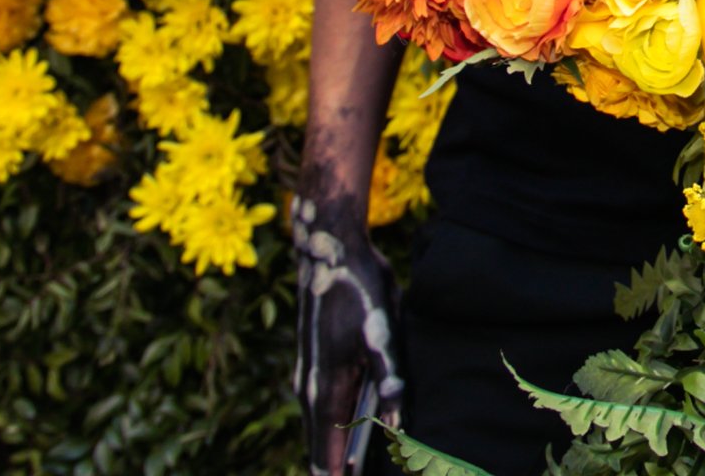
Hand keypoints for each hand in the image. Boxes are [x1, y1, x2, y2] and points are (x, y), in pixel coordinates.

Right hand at [293, 193, 400, 475]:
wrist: (328, 251)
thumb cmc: (358, 291)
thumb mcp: (382, 333)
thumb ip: (388, 379)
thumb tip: (395, 425)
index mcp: (324, 392)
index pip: (327, 458)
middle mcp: (310, 393)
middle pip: (323, 452)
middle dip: (342, 471)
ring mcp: (309, 381)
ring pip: (324, 433)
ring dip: (343, 453)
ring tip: (367, 469)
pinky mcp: (315, 368)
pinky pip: (326, 413)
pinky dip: (341, 431)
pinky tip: (363, 436)